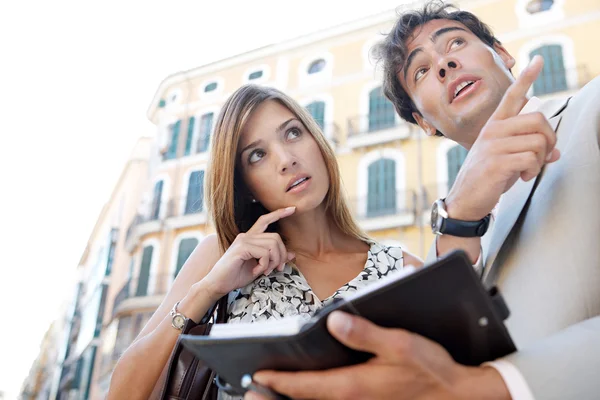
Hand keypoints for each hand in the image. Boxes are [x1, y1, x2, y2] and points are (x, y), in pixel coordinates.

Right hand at [201, 207, 295, 299]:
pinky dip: (264, 265)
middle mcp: (246, 236)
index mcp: (250, 238)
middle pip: (275, 237)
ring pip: (272, 245)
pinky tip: (256, 272)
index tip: (292, 209)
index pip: (265, 220)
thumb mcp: (260, 267)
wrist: (218, 284)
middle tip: (277, 269)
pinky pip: (264, 253)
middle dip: (281, 255)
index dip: (279, 214)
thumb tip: (292, 254)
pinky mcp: (241, 248)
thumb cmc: (236, 276)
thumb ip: (274, 259)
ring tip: (264, 272)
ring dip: (273, 262)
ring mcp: (243, 240)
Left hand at [246, 312, 510, 399]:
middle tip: (256, 383)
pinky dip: (318, 393)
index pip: (306, 384)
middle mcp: (352, 399)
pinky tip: (315, 383)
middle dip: (280, 390)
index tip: (258, 375)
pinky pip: (335, 399)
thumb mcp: (399, 345)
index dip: (280, 379)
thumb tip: (332, 322)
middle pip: (306, 397)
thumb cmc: (430, 369)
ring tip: (277, 382)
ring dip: (297, 393)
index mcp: (354, 385)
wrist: (457, 394)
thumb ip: (364, 333)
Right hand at [446, 55, 559, 220]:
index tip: (539, 60)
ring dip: (540, 160)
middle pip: (538, 119)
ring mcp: (493, 145)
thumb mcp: (508, 161)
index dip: (526, 77)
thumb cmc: (486, 179)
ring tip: (528, 170)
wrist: (465, 200)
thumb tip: (555, 152)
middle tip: (543, 156)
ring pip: (538, 141)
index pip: (512, 96)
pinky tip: (523, 177)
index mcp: (494, 126)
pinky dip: (533, 170)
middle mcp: (493, 130)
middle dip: (549, 139)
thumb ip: (530, 151)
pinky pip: (531, 158)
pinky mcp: (496, 162)